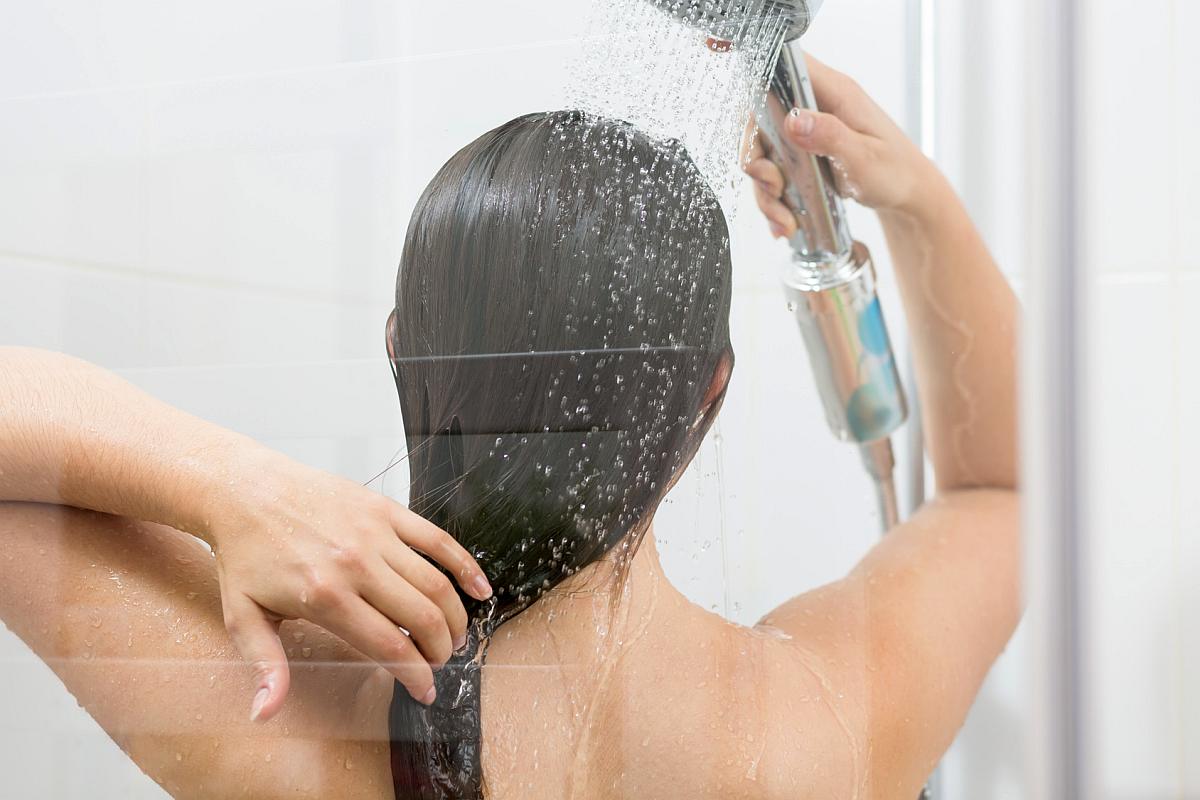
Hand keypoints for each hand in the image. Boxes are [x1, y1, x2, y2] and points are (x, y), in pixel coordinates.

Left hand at [201, 444, 491, 720]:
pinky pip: (437, 540)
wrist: (244, 489)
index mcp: (325, 597)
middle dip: (440, 649)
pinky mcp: (386, 510)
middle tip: (440, 662)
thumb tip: (266, 714)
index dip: (416, 675)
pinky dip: (465, 565)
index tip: (426, 691)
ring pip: (435, 583)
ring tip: (455, 636)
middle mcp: (356, 565)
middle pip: (422, 617)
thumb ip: (265, 665)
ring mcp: (375, 534)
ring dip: (454, 616)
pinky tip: (479, 588)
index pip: (390, 646)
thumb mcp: (244, 616)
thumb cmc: (245, 554)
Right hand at [745, 54, 942, 236]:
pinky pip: (775, 172)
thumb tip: (793, 119)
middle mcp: (815, 107)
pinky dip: (775, 200)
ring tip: (785, 220)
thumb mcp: (865, 157)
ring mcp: (807, 131)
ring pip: (765, 154)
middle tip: (775, 188)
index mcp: (834, 93)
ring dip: (766, 191)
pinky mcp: (803, 153)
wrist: (909, 194)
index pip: (782, 69)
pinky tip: (785, 222)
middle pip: (761, 121)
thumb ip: (830, 135)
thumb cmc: (896, 172)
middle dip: (758, 161)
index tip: (758, 135)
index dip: (758, 92)